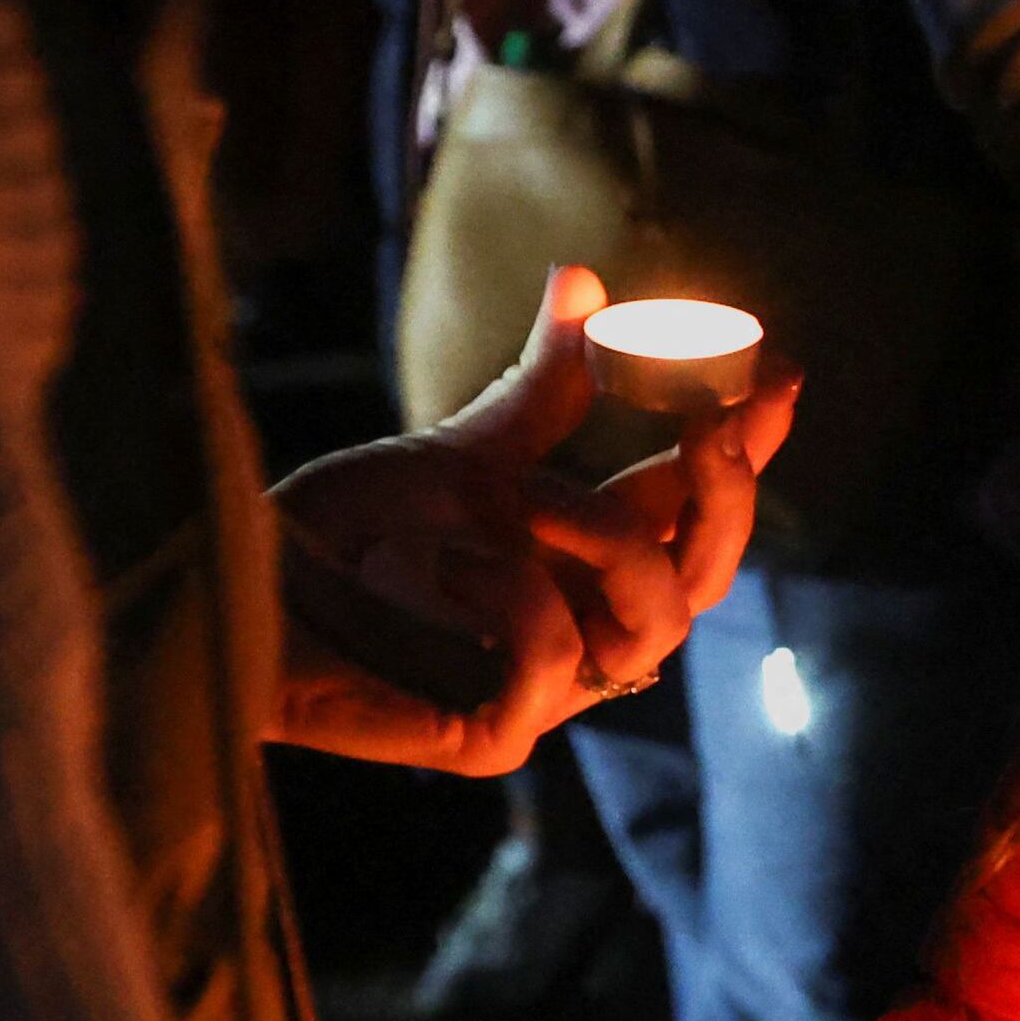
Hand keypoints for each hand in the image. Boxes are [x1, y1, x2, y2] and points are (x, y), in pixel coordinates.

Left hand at [264, 264, 797, 776]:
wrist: (240, 594)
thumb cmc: (343, 535)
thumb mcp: (458, 453)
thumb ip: (539, 390)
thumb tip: (586, 281)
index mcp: (585, 562)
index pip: (695, 511)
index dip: (748, 450)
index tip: (779, 374)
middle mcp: (581, 626)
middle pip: (706, 576)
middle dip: (724, 498)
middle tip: (709, 425)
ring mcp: (545, 692)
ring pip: (657, 625)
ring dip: (609, 544)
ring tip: (527, 498)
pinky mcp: (493, 739)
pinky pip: (556, 663)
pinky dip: (514, 595)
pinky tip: (446, 561)